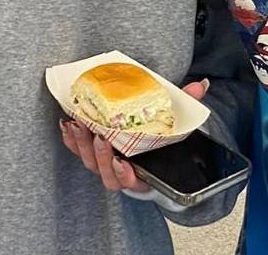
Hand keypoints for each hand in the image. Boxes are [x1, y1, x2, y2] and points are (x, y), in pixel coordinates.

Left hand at [59, 79, 209, 192]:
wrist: (148, 148)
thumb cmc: (161, 140)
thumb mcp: (177, 125)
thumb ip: (188, 107)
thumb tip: (200, 86)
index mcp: (143, 173)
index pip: (133, 181)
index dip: (126, 176)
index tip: (123, 162)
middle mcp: (121, 173)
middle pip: (106, 174)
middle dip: (101, 156)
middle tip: (99, 136)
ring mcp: (103, 164)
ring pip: (89, 163)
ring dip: (82, 146)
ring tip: (79, 125)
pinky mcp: (90, 152)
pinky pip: (77, 151)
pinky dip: (71, 140)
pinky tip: (67, 123)